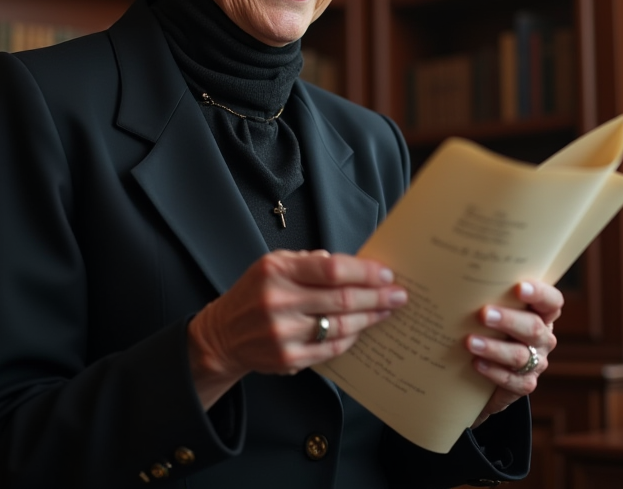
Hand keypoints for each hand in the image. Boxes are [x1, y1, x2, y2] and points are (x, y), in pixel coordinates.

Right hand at [187, 250, 406, 407]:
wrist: (223, 335)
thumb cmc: (255, 294)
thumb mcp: (272, 265)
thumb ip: (309, 262)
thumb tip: (351, 266)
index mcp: (277, 271)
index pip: (331, 269)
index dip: (364, 272)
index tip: (386, 274)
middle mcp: (279, 301)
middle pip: (341, 299)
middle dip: (377, 297)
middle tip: (398, 295)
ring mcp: (283, 334)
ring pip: (341, 325)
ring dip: (369, 318)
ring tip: (386, 311)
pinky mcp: (288, 358)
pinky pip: (332, 348)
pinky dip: (351, 337)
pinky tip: (362, 328)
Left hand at [467, 280, 562, 426]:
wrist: (482, 372)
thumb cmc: (483, 325)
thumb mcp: (487, 307)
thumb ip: (481, 292)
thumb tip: (447, 271)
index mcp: (540, 312)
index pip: (551, 301)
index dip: (539, 293)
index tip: (518, 287)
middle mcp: (542, 337)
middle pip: (533, 327)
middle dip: (508, 319)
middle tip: (483, 314)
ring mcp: (537, 362)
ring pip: (520, 355)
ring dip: (494, 348)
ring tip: (470, 342)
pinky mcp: (524, 384)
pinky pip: (513, 381)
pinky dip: (494, 372)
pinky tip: (476, 364)